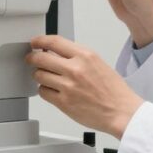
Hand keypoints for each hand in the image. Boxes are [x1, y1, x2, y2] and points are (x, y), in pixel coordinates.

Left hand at [26, 35, 143, 139]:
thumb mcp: (98, 63)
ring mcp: (67, 86)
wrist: (121, 111)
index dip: (40, 41)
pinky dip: (44, 90)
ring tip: (45, 77)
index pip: (54, 42)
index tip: (35, 42)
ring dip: (39, 75)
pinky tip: (51, 89)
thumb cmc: (113, 90)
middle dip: (32, 58)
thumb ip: (77, 57)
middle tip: (31, 59)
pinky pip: (43, 92)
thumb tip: (57, 53)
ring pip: (39, 75)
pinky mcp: (63, 102)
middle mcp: (75, 69)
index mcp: (85, 56)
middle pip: (41, 58)